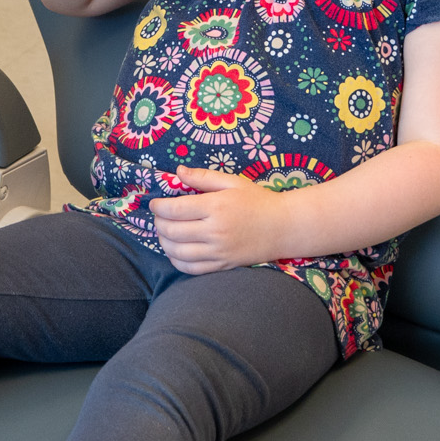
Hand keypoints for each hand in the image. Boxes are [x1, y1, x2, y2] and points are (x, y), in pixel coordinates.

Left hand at [148, 166, 290, 273]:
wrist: (284, 227)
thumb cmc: (258, 201)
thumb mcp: (232, 182)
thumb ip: (203, 177)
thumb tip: (178, 171)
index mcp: (216, 207)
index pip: (174, 210)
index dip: (158, 207)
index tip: (155, 203)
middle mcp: (215, 231)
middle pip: (172, 231)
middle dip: (158, 223)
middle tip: (159, 217)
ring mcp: (219, 251)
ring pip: (177, 252)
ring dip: (164, 242)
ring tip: (165, 232)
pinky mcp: (223, 265)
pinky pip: (191, 269)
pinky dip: (176, 261)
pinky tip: (176, 251)